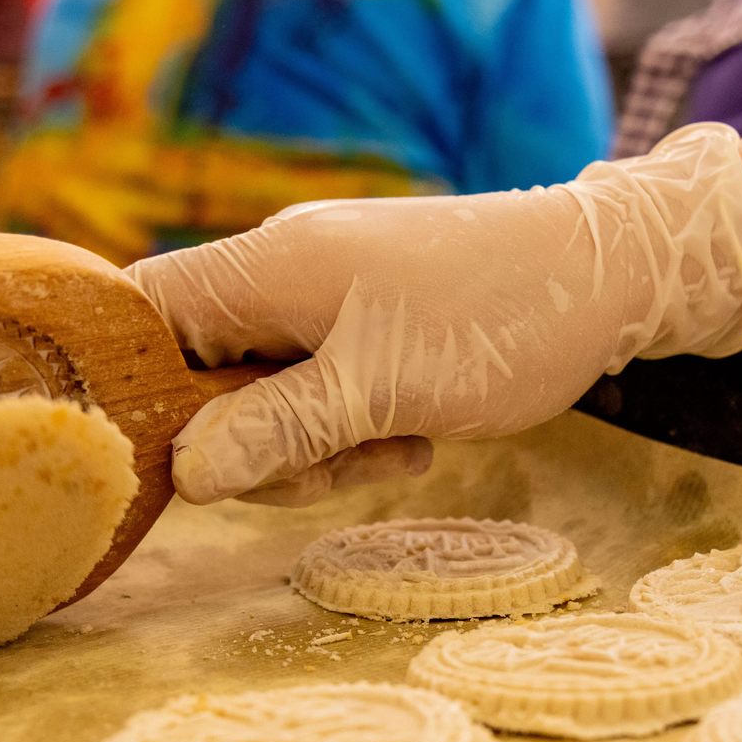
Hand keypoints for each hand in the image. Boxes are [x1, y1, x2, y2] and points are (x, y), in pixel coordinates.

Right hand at [126, 124, 741, 504]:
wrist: (613, 277)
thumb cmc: (499, 319)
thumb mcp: (384, 391)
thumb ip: (280, 430)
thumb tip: (186, 475)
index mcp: (266, 266)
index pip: (139, 311)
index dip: (128, 385)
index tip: (161, 459)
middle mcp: (280, 274)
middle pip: (198, 375)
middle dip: (249, 445)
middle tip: (327, 468)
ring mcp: (323, 302)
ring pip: (262, 400)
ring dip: (312, 450)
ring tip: (395, 447)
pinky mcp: (364, 330)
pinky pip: (318, 397)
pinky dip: (351, 433)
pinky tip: (413, 442)